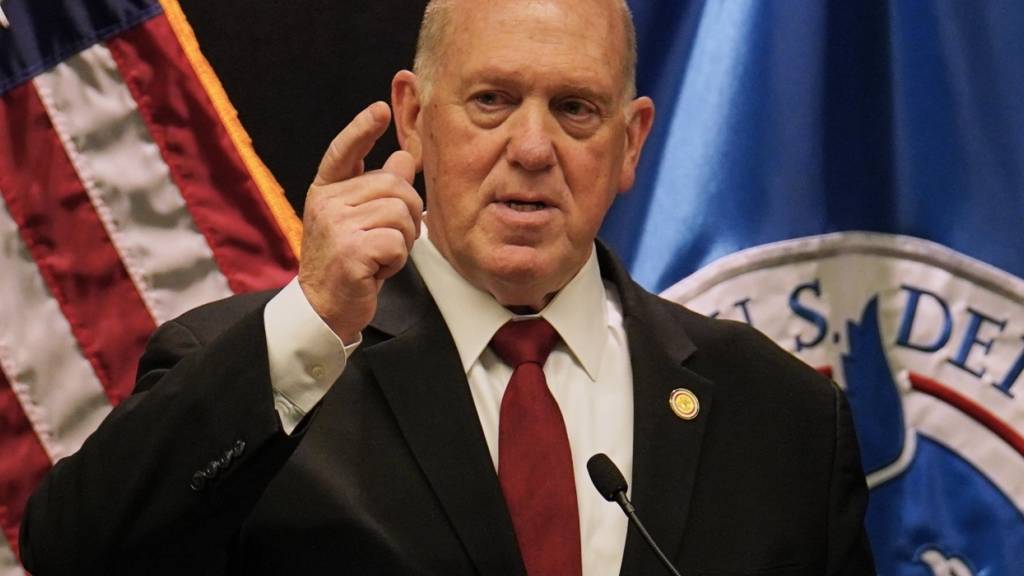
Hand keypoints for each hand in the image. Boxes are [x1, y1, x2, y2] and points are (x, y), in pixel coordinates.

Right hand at [298, 102, 421, 342]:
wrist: (323, 310)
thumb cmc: (346, 264)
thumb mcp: (358, 221)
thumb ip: (378, 189)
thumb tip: (405, 156)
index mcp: (325, 192)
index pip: (343, 152)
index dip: (362, 129)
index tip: (380, 110)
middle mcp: (326, 203)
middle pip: (395, 185)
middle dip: (408, 214)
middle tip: (390, 241)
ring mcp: (336, 226)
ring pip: (400, 212)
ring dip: (403, 240)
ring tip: (381, 256)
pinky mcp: (350, 251)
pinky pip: (397, 241)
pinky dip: (397, 260)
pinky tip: (378, 270)